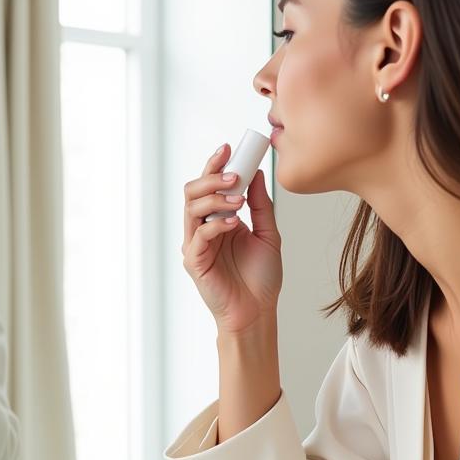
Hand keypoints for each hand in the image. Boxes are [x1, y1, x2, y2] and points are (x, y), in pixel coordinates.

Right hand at [182, 146, 282, 334]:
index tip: (229, 148)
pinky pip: (198, 235)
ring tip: (237, 198)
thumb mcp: (268, 234)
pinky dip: (216, 224)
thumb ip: (260, 205)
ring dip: (214, 197)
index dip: (215, 165)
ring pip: (192, 209)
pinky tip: (234, 223)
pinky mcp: (194, 262)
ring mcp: (196, 245)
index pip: (209, 186)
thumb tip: (256, 174)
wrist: (258, 312)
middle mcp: (203, 229)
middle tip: (233, 174)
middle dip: (211, 177)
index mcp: (219, 220)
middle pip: (193, 192)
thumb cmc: (261, 278)